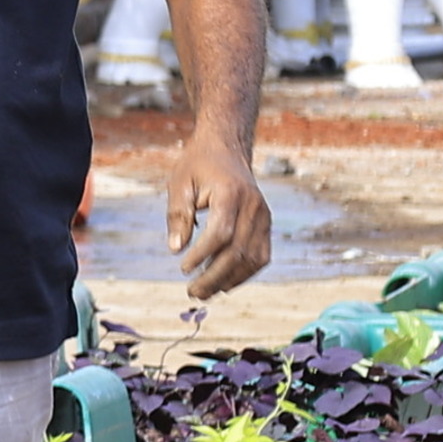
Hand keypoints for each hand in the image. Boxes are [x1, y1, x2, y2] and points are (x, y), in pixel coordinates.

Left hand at [167, 134, 274, 298]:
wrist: (226, 149)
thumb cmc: (198, 165)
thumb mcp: (180, 183)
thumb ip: (178, 215)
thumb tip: (175, 249)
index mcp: (231, 193)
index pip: (221, 232)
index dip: (202, 254)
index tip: (183, 268)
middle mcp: (254, 207)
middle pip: (238, 251)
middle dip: (214, 276)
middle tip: (192, 292)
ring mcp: (264, 217)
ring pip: (253, 259)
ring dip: (229, 280)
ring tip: (204, 292)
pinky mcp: (266, 225)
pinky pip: (261, 256)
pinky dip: (243, 273)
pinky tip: (223, 282)